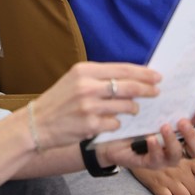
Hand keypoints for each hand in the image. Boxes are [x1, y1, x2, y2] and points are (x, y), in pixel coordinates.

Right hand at [30, 61, 161, 149]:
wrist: (37, 123)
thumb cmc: (59, 100)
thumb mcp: (75, 79)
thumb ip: (100, 76)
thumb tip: (131, 76)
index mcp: (85, 70)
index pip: (123, 69)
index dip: (143, 73)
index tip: (157, 76)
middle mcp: (87, 86)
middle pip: (129, 87)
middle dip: (147, 90)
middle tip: (157, 91)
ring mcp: (89, 107)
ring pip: (126, 106)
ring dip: (133, 108)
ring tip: (133, 109)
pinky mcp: (90, 126)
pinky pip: (115, 124)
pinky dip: (116, 123)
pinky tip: (109, 122)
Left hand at [97, 100, 194, 173]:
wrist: (108, 132)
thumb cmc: (132, 116)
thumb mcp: (147, 102)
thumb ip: (160, 92)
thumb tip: (165, 75)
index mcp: (179, 128)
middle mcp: (175, 143)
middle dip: (193, 135)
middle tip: (183, 121)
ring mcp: (163, 155)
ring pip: (177, 155)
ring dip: (173, 141)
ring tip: (164, 127)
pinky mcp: (147, 162)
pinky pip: (156, 160)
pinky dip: (156, 149)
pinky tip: (150, 138)